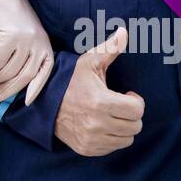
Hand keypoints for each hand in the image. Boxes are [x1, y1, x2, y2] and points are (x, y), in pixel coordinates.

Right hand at [53, 27, 142, 155]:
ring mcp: (91, 139)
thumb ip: (110, 48)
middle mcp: (97, 124)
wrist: (44, 101)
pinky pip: (112, 148)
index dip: (135, 101)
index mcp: (100, 102)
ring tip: (111, 115)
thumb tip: (124, 32)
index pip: (137, 110)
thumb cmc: (70, 80)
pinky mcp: (86, 148)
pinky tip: (102, 125)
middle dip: (131, 114)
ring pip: (126, 140)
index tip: (126, 95)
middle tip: (119, 105)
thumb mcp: (89, 62)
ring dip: (123, 127)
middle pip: (135, 126)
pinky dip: (111, 138)